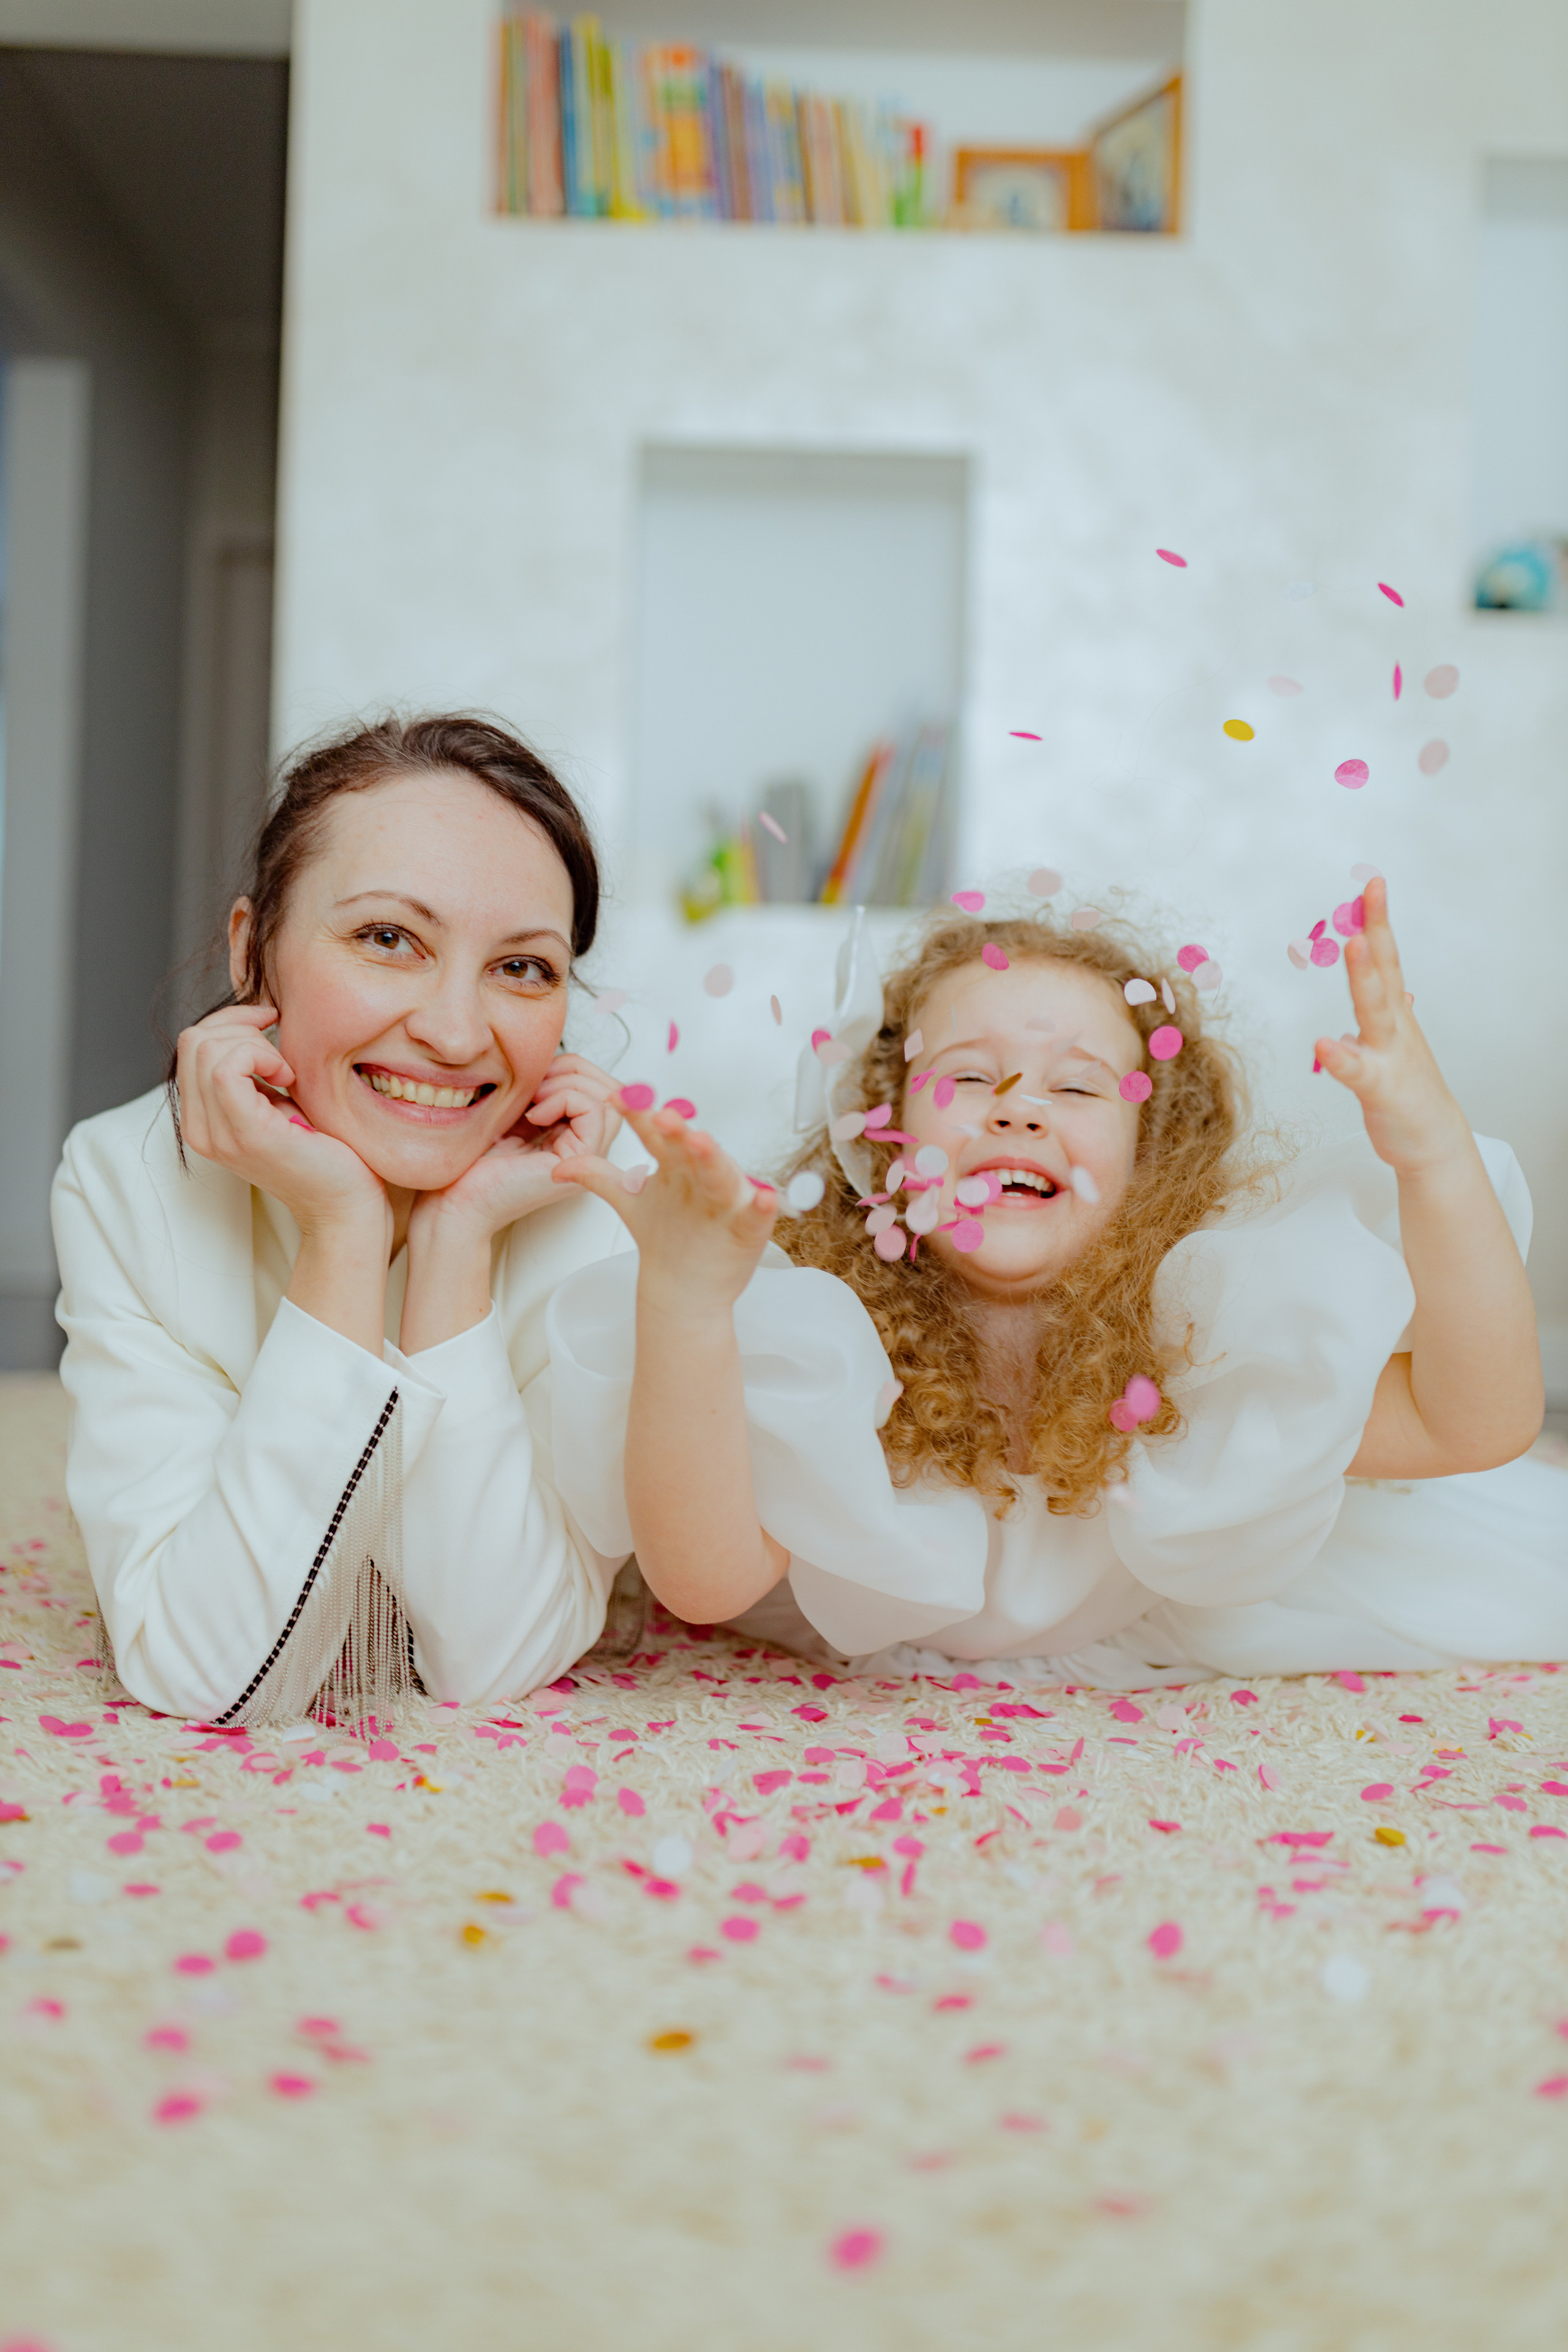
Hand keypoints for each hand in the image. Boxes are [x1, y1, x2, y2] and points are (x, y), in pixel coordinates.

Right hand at [175, 1003, 388, 1242]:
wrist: (347, 1203)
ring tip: (287, 1071)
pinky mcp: (245, 1134)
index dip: (232, 1021)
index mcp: (203, 1119)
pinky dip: (260, 1056)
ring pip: (205, 1048)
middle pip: (193, 1039)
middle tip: (282, 1051)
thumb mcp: (278, 1100)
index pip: (191, 1044)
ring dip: (254, 1043)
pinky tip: (288, 1077)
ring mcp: (217, 1135)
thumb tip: (253, 1019)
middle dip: (241, 1026)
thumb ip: (254, 1071)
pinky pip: (226, 1067)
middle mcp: (199, 1130)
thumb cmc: (325, 1150)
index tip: (272, 1027)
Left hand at [408, 1052, 624, 1242]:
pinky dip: (565, 1099)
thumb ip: (540, 1089)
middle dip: (575, 1069)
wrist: (457, 1199)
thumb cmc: (475, 1162)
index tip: (532, 1076)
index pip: (598, 1085)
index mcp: (571, 1135)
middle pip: (610, 1090)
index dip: (570, 1067)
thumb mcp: (513, 1111)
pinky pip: (595, 1112)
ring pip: (608, 1099)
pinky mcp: (579, 1163)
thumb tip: (556, 1056)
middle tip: (535, 1083)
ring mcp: (585, 1158)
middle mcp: (584, 1148)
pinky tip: (534, 1115)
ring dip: (568, 1084)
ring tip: (533, 1100)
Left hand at [552, 1097, 776, 1314]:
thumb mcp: (630, 1200)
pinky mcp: (750, 1227)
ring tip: (700, 1142)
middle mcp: (702, 1174)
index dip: (639, 1116)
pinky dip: (763, 1205)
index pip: (655, 1134)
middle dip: (678, 1132)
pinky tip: (765, 1196)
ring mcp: (727, 1199)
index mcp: (674, 1164)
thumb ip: (597, 1177)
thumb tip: (555, 1167)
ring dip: (713, 1158)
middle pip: (690, 1150)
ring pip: (721, 1175)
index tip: (617, 1097)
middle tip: (662, 1115)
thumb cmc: (664, 1234)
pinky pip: (757, 1214)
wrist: (684, 1286)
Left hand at [1314, 879, 1470, 1176]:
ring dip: (1365, 978)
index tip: (1372, 883)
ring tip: (1354, 945)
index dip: (1377, 921)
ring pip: (1376, 1011)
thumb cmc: (1409, 1093)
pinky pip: (1359, 1072)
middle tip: (1370, 890)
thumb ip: (1393, 1016)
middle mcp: (1395, 1028)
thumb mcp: (1398, 1046)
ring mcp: (1390, 1056)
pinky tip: (1323, 1044)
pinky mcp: (1381, 1090)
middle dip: (1377, 929)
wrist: (1432, 1142)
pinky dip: (1341, 1058)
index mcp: (1394, 1015)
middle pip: (1385, 971)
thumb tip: (1399, 991)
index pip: (1386, 959)